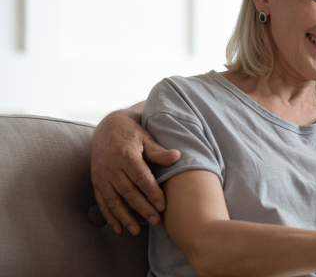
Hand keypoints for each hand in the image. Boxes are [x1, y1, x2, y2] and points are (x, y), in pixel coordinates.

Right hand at [91, 106, 179, 234]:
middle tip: (155, 221)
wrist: (107, 126)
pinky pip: (101, 201)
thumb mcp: (146, 137)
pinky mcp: (96, 181)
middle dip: (142, 208)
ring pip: (113, 200)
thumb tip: (177, 156)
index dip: (152, 193)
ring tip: (136, 231)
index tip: (162, 206)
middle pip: (128, 192)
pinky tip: (118, 228)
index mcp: (126, 155)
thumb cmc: (132, 133)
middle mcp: (111, 167)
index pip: (141, 178)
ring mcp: (102, 175)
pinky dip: (109, 216)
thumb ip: (159, 151)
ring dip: (124, 217)